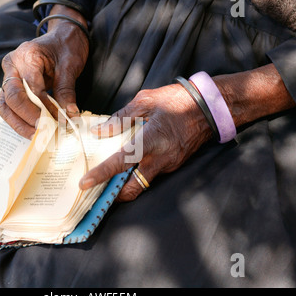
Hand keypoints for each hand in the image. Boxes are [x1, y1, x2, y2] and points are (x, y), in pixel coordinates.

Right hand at [0, 7, 88, 138]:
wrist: (63, 36)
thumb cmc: (65, 47)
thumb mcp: (70, 66)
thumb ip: (66, 90)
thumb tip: (69, 115)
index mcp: (25, 56)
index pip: (32, 88)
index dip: (45, 108)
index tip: (60, 121)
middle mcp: (12, 67)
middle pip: (12, 98)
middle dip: (28, 118)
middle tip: (44, 132)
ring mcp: (9, 78)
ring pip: (5, 106)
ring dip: (19, 124)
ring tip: (36, 136)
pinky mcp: (12, 88)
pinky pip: (10, 107)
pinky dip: (20, 121)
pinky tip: (34, 131)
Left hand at [78, 64, 295, 201]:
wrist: (211, 107)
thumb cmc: (178, 100)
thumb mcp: (146, 101)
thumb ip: (120, 118)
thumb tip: (99, 131)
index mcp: (150, 141)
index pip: (121, 163)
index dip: (101, 175)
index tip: (84, 184)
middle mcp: (160, 159)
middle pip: (133, 188)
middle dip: (114, 195)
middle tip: (97, 191)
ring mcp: (169, 165)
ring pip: (142, 184)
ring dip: (125, 186)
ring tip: (108, 179)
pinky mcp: (174, 164)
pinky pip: (152, 175)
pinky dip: (137, 175)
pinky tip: (128, 166)